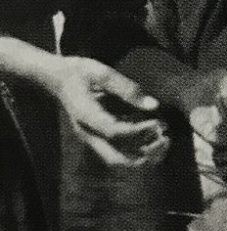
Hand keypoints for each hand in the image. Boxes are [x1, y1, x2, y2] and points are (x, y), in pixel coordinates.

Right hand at [54, 56, 168, 167]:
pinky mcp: (99, 137)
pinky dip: (138, 147)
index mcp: (86, 116)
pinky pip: (119, 150)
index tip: (157, 122)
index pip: (114, 132)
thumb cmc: (80, 72)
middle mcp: (89, 134)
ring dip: (143, 154)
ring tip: (165, 138)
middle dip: (143, 156)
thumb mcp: (102, 72)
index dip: (138, 130)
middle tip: (165, 140)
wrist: (58, 79)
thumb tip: (154, 105)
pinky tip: (154, 133)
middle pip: (116, 159)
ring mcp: (93, 138)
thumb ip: (127, 88)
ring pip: (119, 158)